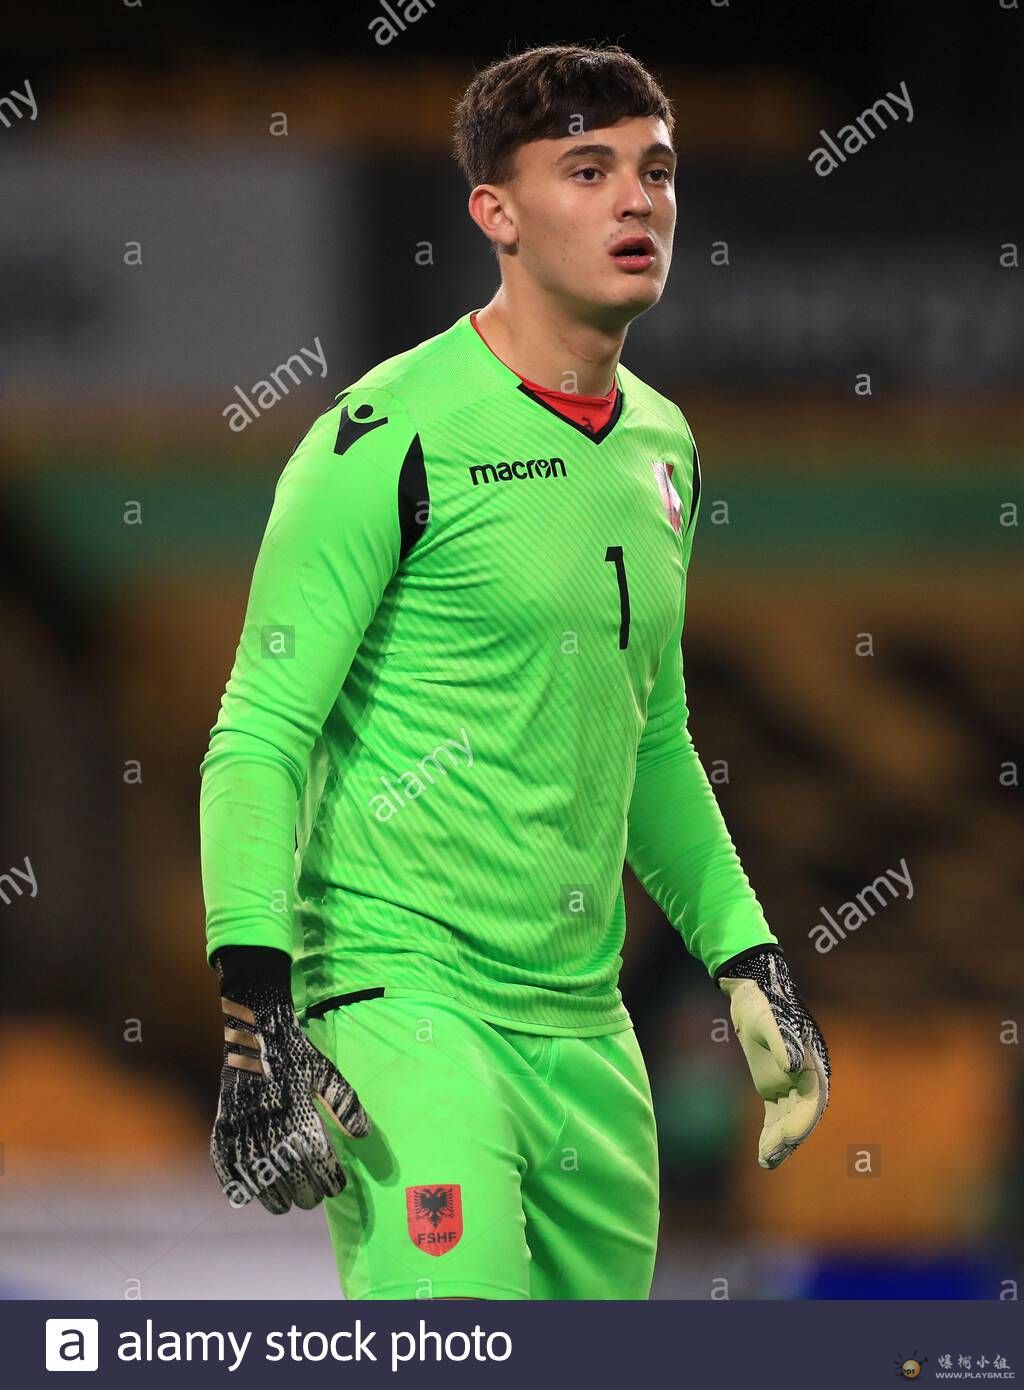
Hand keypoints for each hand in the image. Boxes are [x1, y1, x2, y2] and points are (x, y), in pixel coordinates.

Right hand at [209, 947, 369, 1212]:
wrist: (257, 1029)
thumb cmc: (296, 1054)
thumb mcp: (326, 1072)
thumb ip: (345, 1103)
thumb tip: (364, 1134)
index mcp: (299, 1112)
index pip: (318, 1161)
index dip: (330, 1180)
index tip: (336, 1187)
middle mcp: (270, 1124)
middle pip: (289, 1175)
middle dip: (304, 1193)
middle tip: (312, 1200)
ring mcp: (243, 1126)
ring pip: (258, 1176)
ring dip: (272, 1197)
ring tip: (285, 1205)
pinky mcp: (222, 1124)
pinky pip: (224, 1163)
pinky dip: (233, 1183)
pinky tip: (245, 1196)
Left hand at [715, 946, 829, 1169]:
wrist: (754, 995)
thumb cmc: (765, 1006)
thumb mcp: (770, 1022)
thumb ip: (784, 1043)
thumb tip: (794, 1067)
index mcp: (813, 1066)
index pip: (812, 1101)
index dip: (802, 1120)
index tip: (788, 1137)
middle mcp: (807, 1079)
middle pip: (802, 1116)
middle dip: (789, 1138)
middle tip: (770, 1157)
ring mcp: (791, 1085)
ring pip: (789, 1121)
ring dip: (780, 1143)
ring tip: (766, 1162)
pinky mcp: (775, 1088)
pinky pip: (776, 1117)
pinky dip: (771, 1135)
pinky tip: (764, 1155)